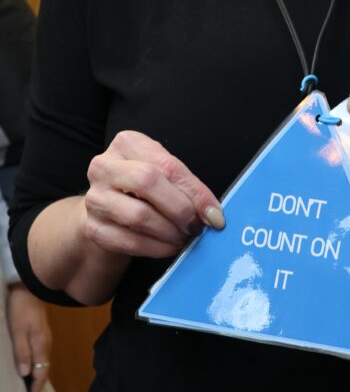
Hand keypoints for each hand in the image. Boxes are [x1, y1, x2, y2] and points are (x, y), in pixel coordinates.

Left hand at [6, 284, 52, 391]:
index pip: (40, 375)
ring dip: (34, 379)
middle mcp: (46, 346)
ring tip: (22, 391)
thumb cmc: (21, 310)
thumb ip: (22, 352)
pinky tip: (24, 370)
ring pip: (41, 365)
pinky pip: (38, 357)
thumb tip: (26, 375)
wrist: (29, 288)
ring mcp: (44, 340)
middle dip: (34, 389)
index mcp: (41, 347)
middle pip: (43, 372)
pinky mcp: (39, 335)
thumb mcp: (18, 331)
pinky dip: (33, 368)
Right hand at [83, 129, 224, 259]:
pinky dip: (156, 247)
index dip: (195, 191)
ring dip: (169, 231)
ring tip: (183, 237)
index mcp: (127, 143)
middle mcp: (105, 166)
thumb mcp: (165, 176)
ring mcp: (95, 198)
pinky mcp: (93, 227)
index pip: (167, 165)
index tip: (214, 214)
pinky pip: (130, 241)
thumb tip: (213, 214)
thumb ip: (188, 188)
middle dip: (179, 208)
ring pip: (138, 215)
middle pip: (147, 182)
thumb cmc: (142, 189)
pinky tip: (169, 246)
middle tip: (195, 226)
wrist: (107, 212)